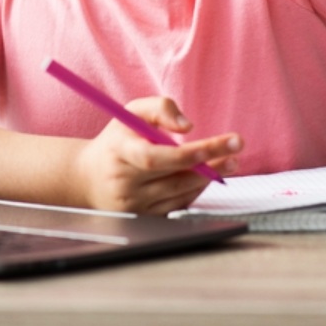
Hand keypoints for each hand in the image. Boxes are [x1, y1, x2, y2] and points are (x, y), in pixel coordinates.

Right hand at [72, 96, 241, 214]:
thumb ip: (160, 108)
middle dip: (210, 163)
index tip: (211, 146)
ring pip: (180, 192)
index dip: (184, 155)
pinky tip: (207, 175)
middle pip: (173, 177)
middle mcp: (124, 182)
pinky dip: (196, 189)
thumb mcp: (132, 113)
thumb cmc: (117, 140)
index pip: (154, 158)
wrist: (88, 178)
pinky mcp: (143, 218)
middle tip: (237, 148)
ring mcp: (133, 204)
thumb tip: (188, 127)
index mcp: (119, 152)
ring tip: (231, 160)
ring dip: (209, 176)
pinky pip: (178, 204)